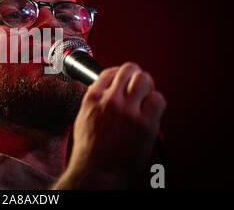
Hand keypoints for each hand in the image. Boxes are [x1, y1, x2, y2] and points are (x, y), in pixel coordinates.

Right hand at [53, 62, 166, 188]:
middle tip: (138, 86)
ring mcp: (128, 111)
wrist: (97, 171)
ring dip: (147, 86)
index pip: (110, 72)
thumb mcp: (83, 117)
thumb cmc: (90, 149)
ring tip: (145, 97)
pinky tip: (150, 110)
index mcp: (93, 98)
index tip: (123, 80)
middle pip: (129, 70)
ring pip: (145, 80)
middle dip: (135, 76)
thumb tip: (109, 89)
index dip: (120, 74)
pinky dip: (156, 101)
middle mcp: (110, 100)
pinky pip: (158, 99)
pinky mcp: (145, 123)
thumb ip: (96, 100)